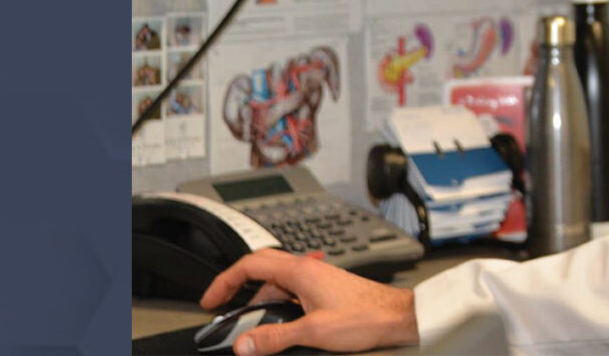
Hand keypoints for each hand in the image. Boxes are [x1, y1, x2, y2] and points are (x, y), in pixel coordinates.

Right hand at [199, 249, 418, 354]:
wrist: (397, 316)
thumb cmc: (365, 317)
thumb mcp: (314, 332)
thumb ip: (275, 338)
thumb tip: (245, 343)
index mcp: (299, 271)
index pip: (250, 265)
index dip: (224, 281)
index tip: (210, 299)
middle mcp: (306, 269)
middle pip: (259, 268)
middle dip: (236, 285)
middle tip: (220, 304)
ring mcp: (315, 277)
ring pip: (275, 281)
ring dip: (257, 298)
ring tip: (247, 323)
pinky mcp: (323, 287)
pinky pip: (290, 289)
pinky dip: (275, 303)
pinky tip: (277, 322)